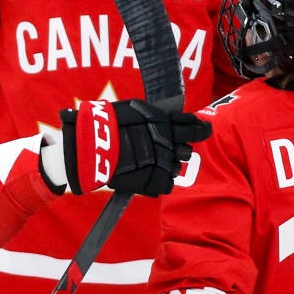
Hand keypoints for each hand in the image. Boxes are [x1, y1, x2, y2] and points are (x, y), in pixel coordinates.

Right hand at [60, 100, 211, 196]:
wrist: (93, 145)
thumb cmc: (109, 122)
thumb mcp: (136, 109)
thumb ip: (155, 116)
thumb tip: (169, 119)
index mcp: (167, 123)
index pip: (194, 127)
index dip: (199, 128)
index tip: (201, 129)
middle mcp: (170, 144)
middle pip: (186, 150)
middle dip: (179, 148)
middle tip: (165, 148)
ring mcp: (164, 164)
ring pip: (177, 168)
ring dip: (168, 165)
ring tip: (152, 163)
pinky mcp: (156, 182)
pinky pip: (167, 184)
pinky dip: (159, 180)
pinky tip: (148, 175)